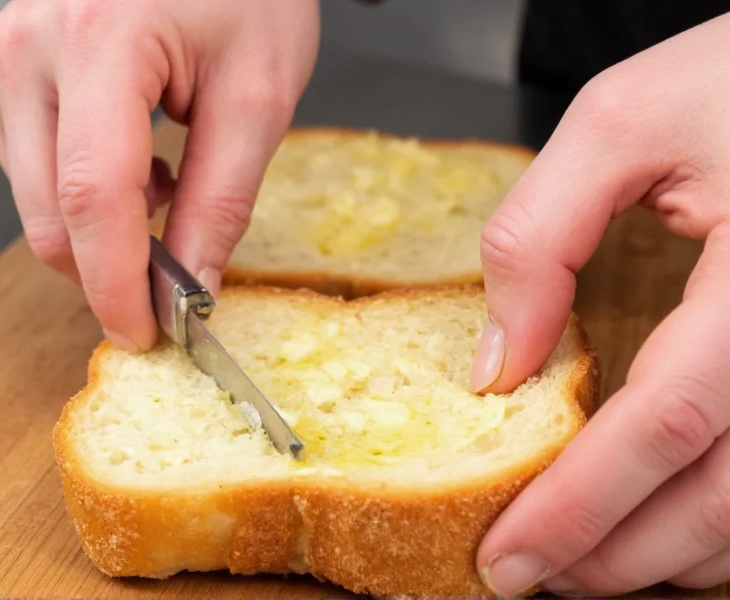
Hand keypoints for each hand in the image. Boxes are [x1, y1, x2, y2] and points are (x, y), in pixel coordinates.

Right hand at [0, 0, 319, 350]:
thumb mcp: (257, 95)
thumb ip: (222, 198)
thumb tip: (191, 282)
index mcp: (98, 41)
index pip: (96, 198)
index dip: (119, 283)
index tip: (147, 333)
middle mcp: (32, 50)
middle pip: (53, 215)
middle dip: (112, 271)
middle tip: (178, 281)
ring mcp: (9, 63)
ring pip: (38, 204)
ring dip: (103, 230)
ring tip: (169, 183)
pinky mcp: (7, 79)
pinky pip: (31, 173)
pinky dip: (84, 197)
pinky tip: (133, 165)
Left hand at [469, 13, 729, 597]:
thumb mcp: (622, 124)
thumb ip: (540, 237)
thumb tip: (495, 360)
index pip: (663, 426)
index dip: (579, 507)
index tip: (506, 558)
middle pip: (719, 498)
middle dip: (616, 558)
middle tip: (533, 580)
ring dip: (666, 558)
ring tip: (582, 565)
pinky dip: (717, 523)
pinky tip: (661, 523)